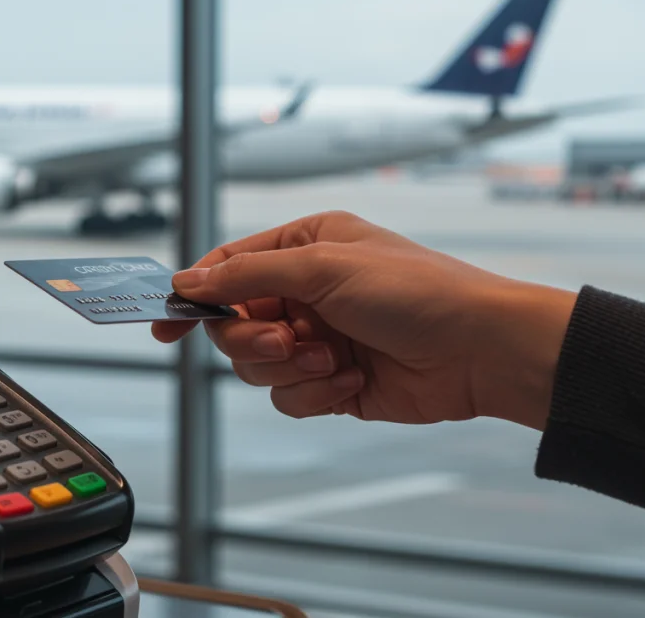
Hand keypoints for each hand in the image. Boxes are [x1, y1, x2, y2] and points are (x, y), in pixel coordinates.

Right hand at [152, 211, 576, 428]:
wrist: (479, 351)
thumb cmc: (416, 292)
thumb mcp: (323, 268)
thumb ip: (247, 275)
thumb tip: (188, 280)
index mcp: (303, 248)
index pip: (228, 268)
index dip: (194, 294)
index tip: (164, 323)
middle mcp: (305, 291)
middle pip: (234, 323)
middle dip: (255, 339)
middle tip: (285, 341)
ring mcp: (317, 337)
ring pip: (256, 365)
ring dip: (290, 367)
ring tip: (332, 359)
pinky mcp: (331, 381)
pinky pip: (288, 396)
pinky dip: (314, 393)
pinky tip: (349, 381)